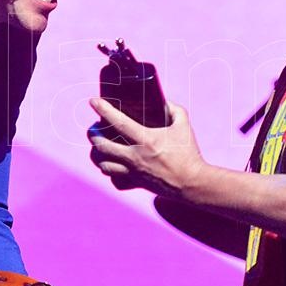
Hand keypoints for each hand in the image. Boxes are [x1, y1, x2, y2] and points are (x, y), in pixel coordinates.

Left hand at [87, 98, 204, 197]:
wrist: (192, 183)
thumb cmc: (188, 152)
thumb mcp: (183, 124)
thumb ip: (173, 109)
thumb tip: (163, 101)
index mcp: (146, 140)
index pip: (118, 123)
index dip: (103, 110)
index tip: (93, 101)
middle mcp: (136, 157)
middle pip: (102, 146)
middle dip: (93, 134)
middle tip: (94, 127)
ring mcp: (134, 173)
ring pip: (103, 165)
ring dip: (97, 154)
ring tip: (99, 146)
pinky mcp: (136, 184)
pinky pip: (115, 181)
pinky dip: (110, 173)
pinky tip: (114, 165)